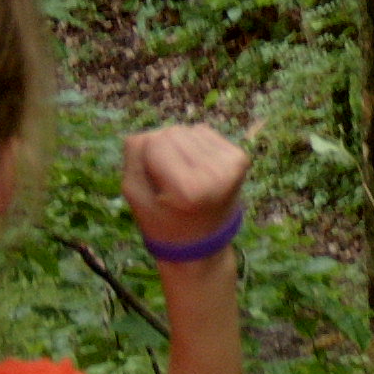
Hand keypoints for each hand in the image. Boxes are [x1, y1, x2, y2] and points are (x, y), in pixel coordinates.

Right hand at [120, 125, 249, 249]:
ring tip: (185, 176)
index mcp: (188, 189)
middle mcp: (216, 173)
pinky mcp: (240, 157)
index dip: (147, 159)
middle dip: (164, 151)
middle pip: (172, 131)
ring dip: (180, 148)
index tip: (156, 184)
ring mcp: (233, 164)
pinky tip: (198, 169)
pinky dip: (196, 146)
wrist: (203, 243)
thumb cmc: (163, 222)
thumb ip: (133, 157)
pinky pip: (204, 133)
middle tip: (170, 182)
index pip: (154, 141)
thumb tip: (147, 133)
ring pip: (188, 130)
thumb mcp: (135, 195)